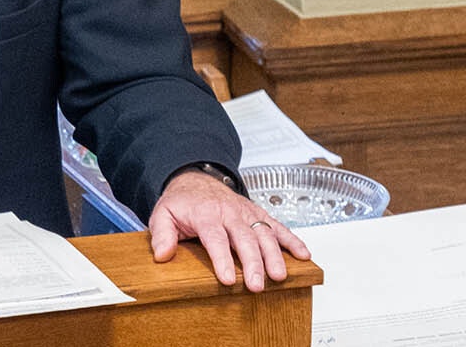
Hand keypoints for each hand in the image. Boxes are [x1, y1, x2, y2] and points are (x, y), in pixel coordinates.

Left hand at [148, 170, 310, 290]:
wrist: (196, 179)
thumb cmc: (181, 202)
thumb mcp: (163, 214)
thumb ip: (161, 234)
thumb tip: (162, 254)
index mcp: (205, 214)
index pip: (215, 238)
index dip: (222, 259)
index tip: (228, 279)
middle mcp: (229, 212)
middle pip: (243, 239)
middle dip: (252, 263)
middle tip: (256, 284)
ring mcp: (246, 213)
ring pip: (263, 234)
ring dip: (274, 256)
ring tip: (279, 276)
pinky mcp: (258, 214)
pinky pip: (278, 226)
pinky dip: (292, 240)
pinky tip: (303, 255)